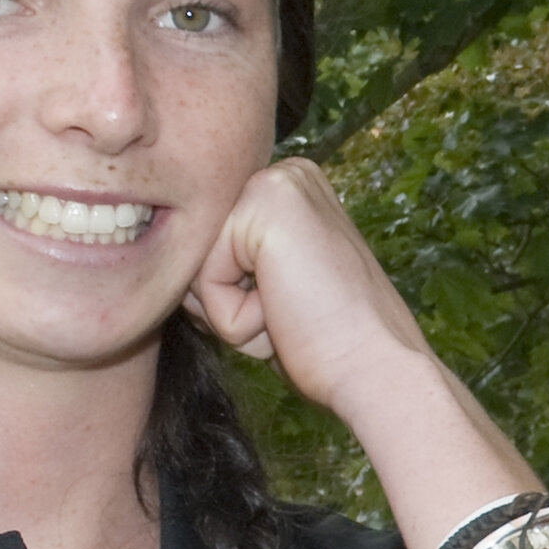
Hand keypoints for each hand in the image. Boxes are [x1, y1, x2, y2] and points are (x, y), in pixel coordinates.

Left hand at [184, 158, 438, 415]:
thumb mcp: (271, 293)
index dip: (231, 299)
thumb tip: (171, 273)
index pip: (208, 249)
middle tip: (290, 319)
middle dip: (225, 305)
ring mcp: (277, 183)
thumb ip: (231, 268)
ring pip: (193, 266)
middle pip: (194, 252)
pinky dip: (233, 318)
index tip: (291, 313)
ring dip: (229, 314)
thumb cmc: (328, 349)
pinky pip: (202, 280)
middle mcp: (284, 174)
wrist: (378, 374)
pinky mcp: (266, 206)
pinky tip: (285, 316)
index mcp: (288, 192)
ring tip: (289, 318)